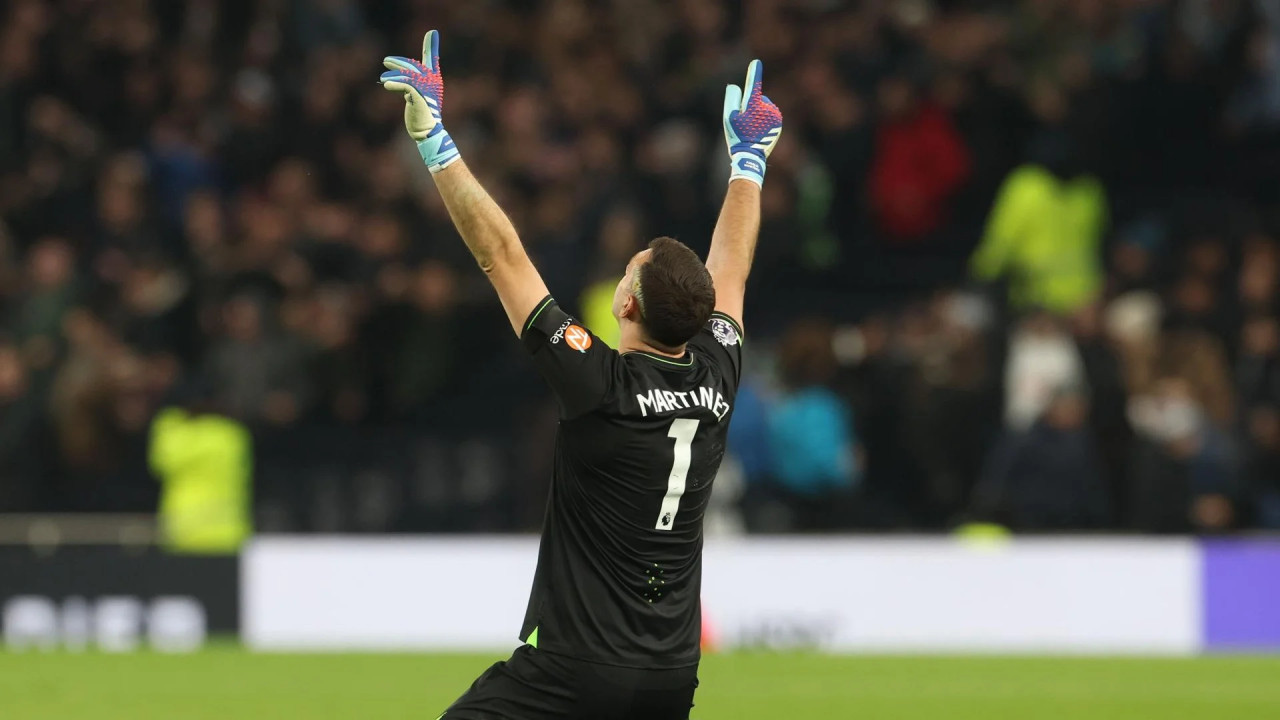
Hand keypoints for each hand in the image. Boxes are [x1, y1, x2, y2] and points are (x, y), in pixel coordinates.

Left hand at [379, 29, 460, 173]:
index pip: (432, 60)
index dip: (431, 46)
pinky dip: (395, 84)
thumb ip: (410, 86)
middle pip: (415, 66)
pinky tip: (386, 84)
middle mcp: (433, 83)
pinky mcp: (421, 98)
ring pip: (409, 75)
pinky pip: (407, 86)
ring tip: (383, 78)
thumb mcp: (415, 98)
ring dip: (394, 75)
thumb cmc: (420, 117)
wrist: (428, 133)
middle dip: (399, 62)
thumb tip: (394, 79)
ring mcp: (428, 90)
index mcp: (433, 81)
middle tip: (385, 61)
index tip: (432, 33)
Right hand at [722, 59, 782, 186]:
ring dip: (758, 114)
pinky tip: (759, 132)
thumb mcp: (729, 118)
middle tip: (744, 123)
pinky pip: (770, 116)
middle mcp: (768, 108)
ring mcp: (775, 116)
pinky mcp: (779, 123)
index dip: (754, 73)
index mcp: (754, 105)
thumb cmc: (737, 136)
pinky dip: (764, 121)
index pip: (754, 85)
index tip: (756, 63)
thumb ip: (731, 99)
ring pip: (764, 108)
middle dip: (751, 106)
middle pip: (758, 99)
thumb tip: (735, 86)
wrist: (751, 155)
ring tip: (752, 129)